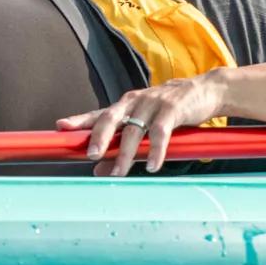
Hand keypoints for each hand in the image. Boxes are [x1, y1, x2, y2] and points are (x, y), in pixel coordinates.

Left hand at [56, 74, 227, 175]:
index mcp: (125, 106)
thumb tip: (97, 172)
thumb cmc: (169, 112)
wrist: (204, 91)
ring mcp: (153, 103)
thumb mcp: (144, 129)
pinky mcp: (172, 109)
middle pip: (110, 117)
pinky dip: (155, 150)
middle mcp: (134, 102)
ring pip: (134, 129)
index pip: (98, 113)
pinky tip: (152, 166)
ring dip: (125, 153)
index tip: (61, 127)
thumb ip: (120, 149)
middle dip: (99, 136)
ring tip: (119, 173)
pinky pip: (160, 132)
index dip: (79, 120)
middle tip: (91, 155)